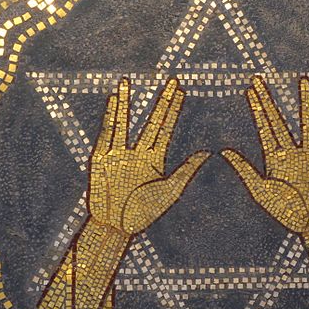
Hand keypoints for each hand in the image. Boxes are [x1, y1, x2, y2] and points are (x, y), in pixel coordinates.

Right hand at [88, 77, 209, 234]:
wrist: (115, 228)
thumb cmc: (143, 214)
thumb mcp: (169, 191)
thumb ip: (187, 170)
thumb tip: (208, 152)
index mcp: (154, 160)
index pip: (166, 129)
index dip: (173, 110)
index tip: (181, 91)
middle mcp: (137, 153)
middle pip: (151, 121)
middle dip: (161, 101)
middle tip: (171, 80)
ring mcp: (118, 154)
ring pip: (123, 122)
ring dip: (125, 103)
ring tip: (126, 81)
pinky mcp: (100, 159)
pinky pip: (106, 134)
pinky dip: (109, 117)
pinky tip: (111, 101)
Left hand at [222, 76, 308, 235]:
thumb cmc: (289, 214)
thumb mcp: (262, 191)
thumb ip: (245, 169)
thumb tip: (224, 152)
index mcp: (275, 160)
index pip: (264, 128)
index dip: (257, 109)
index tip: (249, 91)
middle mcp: (292, 152)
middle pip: (278, 119)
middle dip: (268, 100)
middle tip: (258, 78)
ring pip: (305, 120)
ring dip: (302, 101)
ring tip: (300, 81)